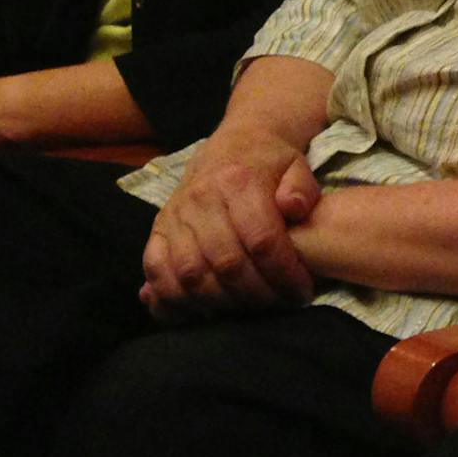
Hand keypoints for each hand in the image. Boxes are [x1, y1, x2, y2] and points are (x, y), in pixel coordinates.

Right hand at [140, 121, 319, 321]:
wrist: (234, 145)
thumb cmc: (271, 165)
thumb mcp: (296, 167)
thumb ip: (301, 190)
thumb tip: (292, 208)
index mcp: (238, 181)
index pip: (261, 240)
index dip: (283, 273)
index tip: (301, 292)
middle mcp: (200, 199)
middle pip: (226, 263)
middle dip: (257, 294)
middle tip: (278, 303)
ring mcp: (174, 215)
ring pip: (191, 274)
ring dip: (221, 302)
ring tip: (248, 309)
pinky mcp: (157, 229)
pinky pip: (156, 270)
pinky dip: (173, 297)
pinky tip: (199, 311)